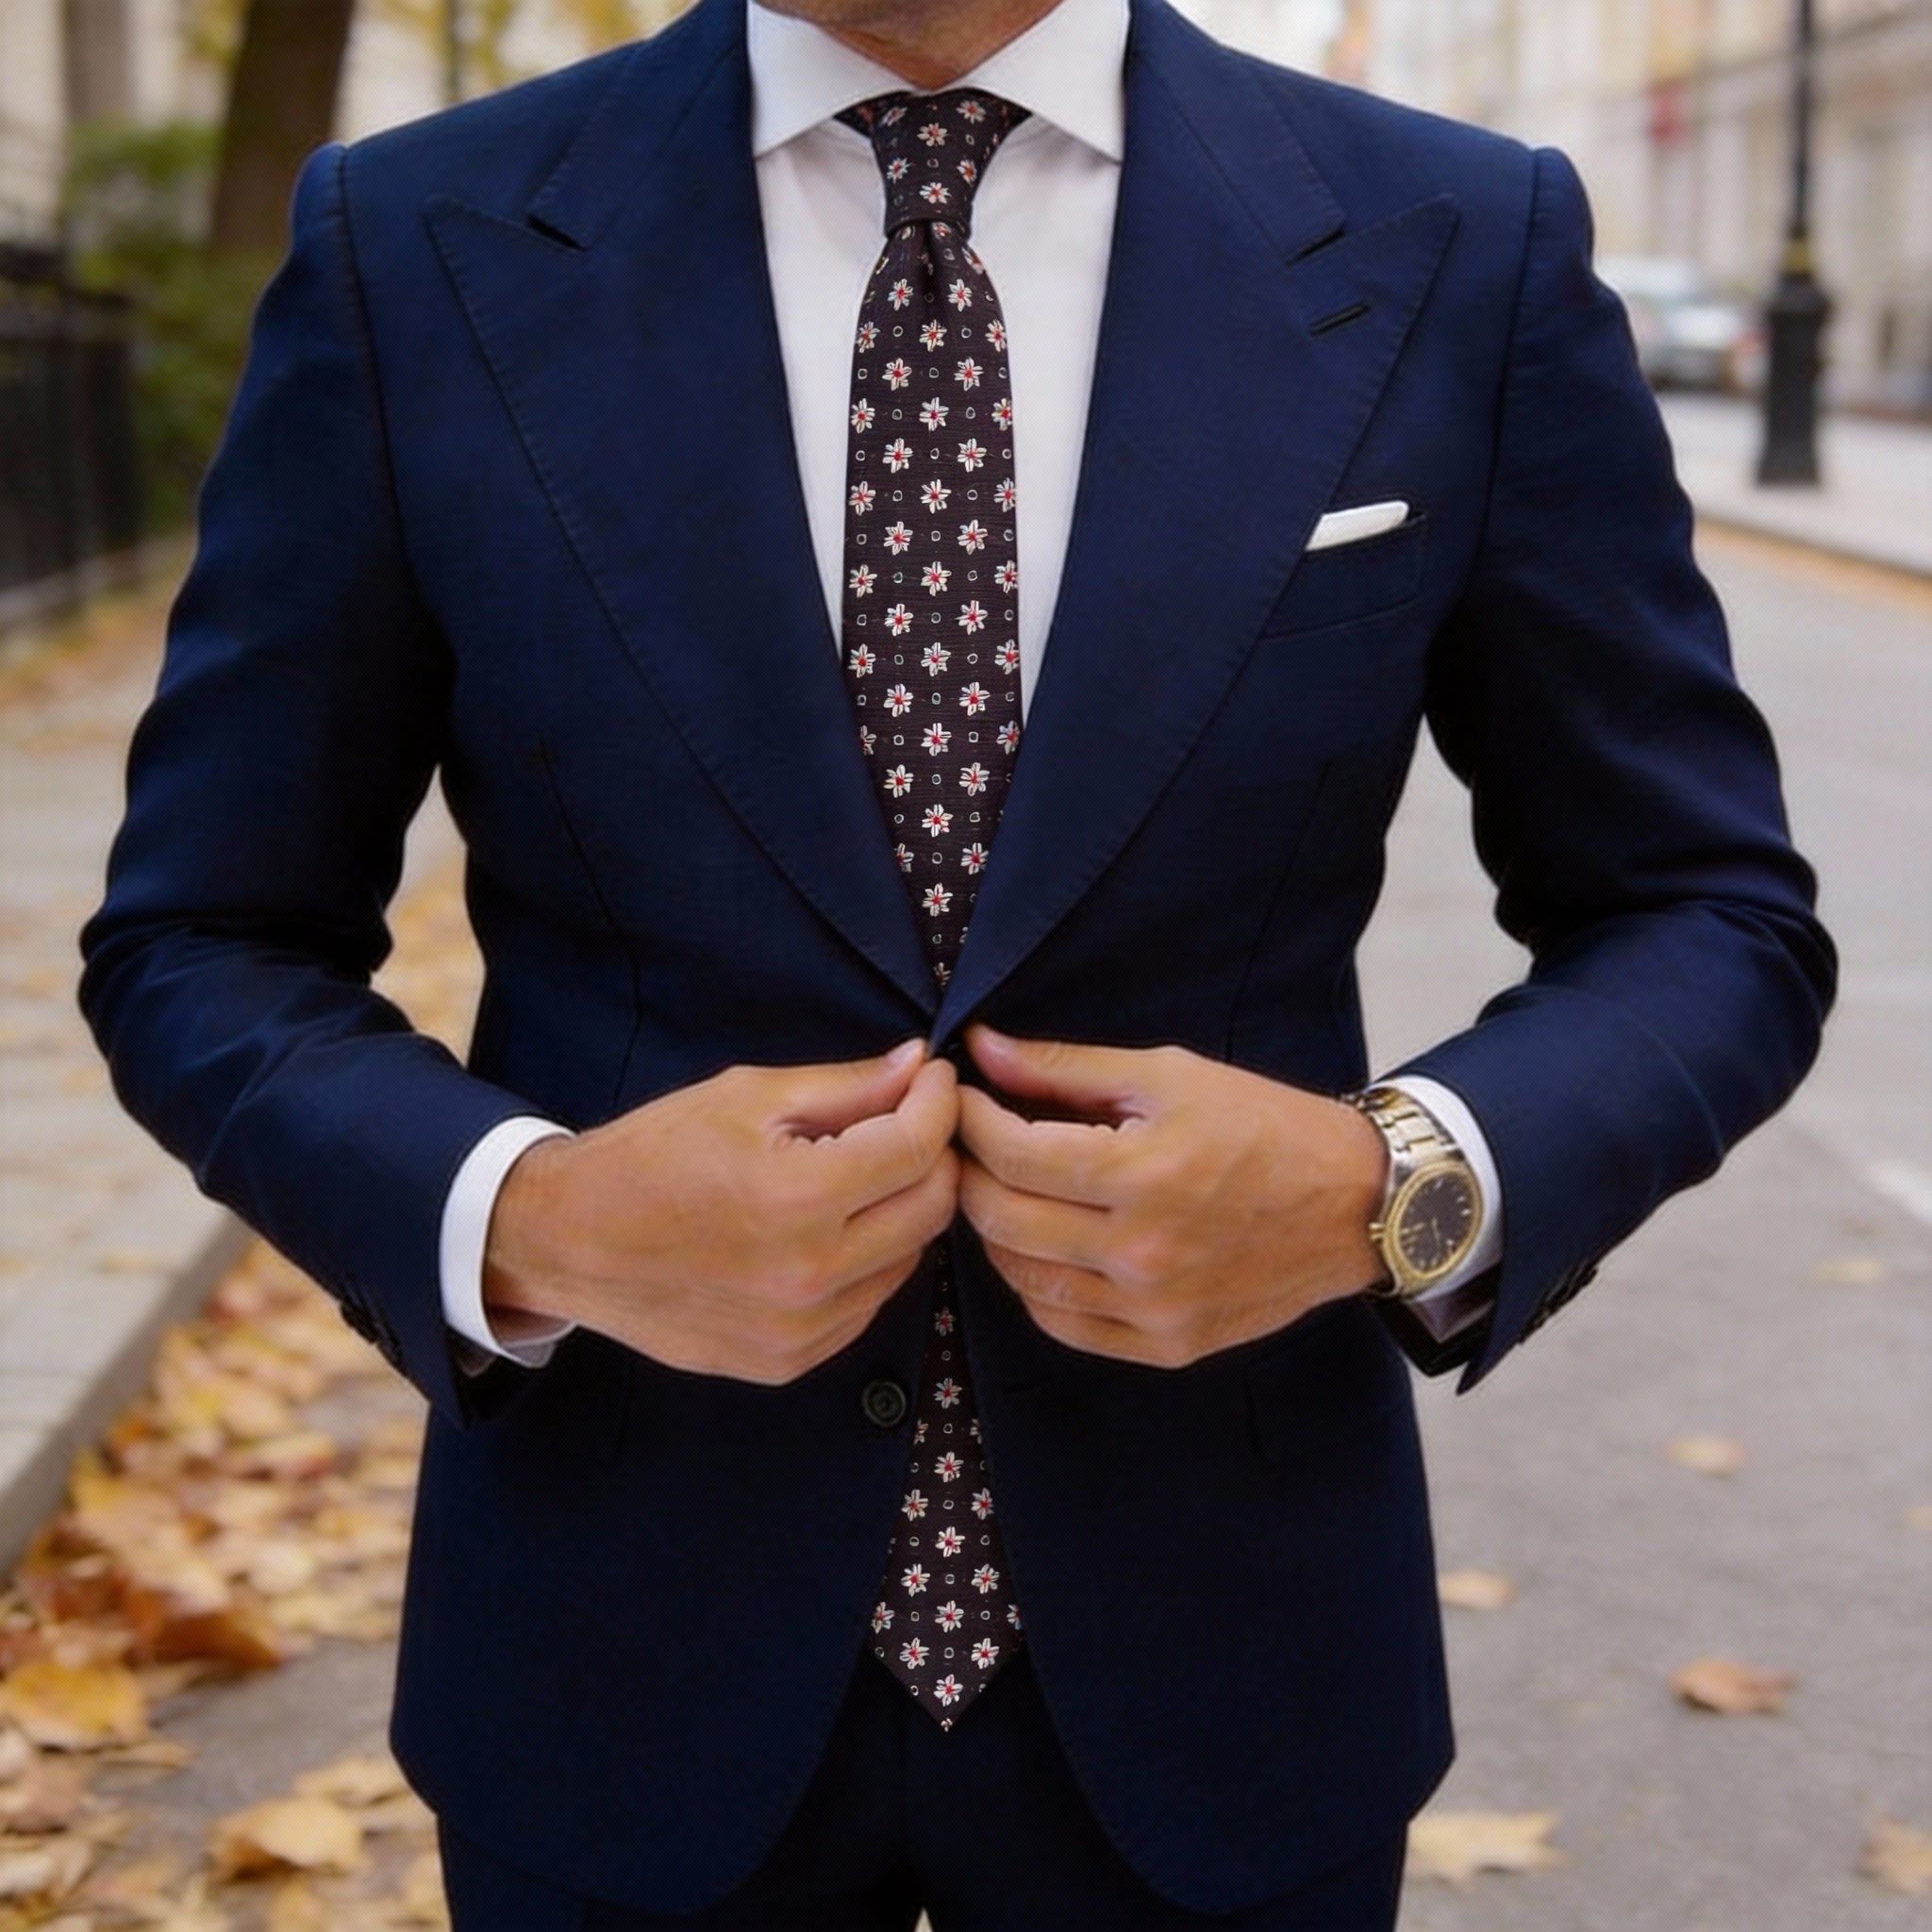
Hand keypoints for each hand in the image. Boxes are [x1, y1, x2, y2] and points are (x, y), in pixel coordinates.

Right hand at [482, 1039, 959, 1383]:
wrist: (568, 1240)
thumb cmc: (653, 1155)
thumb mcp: (746, 1097)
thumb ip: (845, 1086)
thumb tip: (918, 1065)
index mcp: (799, 1198)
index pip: (918, 1148)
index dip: (938, 1103)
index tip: (933, 1079)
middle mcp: (810, 1275)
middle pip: (932, 1209)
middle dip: (933, 1155)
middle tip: (908, 1121)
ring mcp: (801, 1330)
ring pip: (908, 1261)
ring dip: (903, 1210)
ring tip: (862, 1174)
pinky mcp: (788, 1362)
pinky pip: (866, 1305)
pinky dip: (868, 1262)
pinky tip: (829, 1229)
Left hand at [955, 1026, 1387, 1366]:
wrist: (1356, 1205)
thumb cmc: (1265, 1126)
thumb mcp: (1169, 1075)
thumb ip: (1066, 1069)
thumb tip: (982, 1048)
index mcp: (1144, 1174)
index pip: (1011, 1153)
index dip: (969, 1119)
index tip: (961, 1097)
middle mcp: (1143, 1252)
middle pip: (1002, 1218)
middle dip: (968, 1171)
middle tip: (966, 1141)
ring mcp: (1153, 1309)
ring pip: (1022, 1278)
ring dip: (994, 1229)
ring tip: (1002, 1187)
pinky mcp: (1166, 1346)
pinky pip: (1063, 1323)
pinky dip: (1034, 1284)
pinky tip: (1041, 1244)